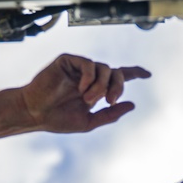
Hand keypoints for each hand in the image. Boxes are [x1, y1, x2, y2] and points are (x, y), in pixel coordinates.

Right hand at [0, 55, 150, 148]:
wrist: (35, 114)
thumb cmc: (58, 119)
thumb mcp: (89, 121)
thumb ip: (110, 113)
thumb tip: (131, 104)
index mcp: (95, 88)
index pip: (118, 76)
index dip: (134, 73)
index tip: (147, 74)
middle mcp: (89, 76)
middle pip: (116, 72)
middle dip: (118, 86)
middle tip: (109, 101)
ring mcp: (79, 67)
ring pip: (104, 68)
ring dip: (101, 87)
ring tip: (88, 99)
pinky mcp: (68, 61)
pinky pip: (88, 64)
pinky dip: (90, 78)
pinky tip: (82, 90)